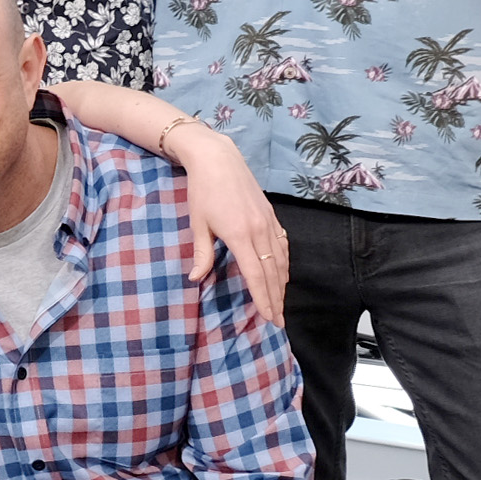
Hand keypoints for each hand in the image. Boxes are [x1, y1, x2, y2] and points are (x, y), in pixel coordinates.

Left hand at [172, 125, 288, 326]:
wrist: (217, 158)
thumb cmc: (202, 190)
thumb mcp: (198, 223)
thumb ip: (201, 253)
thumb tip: (195, 279)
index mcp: (240, 235)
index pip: (255, 275)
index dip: (263, 298)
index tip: (268, 317)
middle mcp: (260, 230)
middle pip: (272, 272)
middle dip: (276, 298)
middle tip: (279, 320)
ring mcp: (268, 222)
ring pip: (281, 260)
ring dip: (282, 284)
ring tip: (281, 303)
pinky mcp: (271, 214)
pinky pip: (282, 245)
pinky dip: (284, 263)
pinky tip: (283, 274)